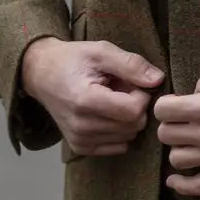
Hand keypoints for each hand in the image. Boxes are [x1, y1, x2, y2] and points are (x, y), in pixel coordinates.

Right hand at [21, 38, 164, 156]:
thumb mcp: (102, 51)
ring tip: (111, 99)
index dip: (142, 95)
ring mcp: (80, 140)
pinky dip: (119, 130)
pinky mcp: (80, 147)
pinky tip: (107, 113)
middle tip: (121, 88)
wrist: (42, 74)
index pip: (134, 111)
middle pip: (133, 125)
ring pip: (128, 137)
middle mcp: (81, 126)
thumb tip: (158, 80)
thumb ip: (131, 65)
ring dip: (127, 118)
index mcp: (85, 101)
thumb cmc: (73, 59)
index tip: (132, 82)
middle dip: (136, 106)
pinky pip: (118, 146)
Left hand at [154, 65, 199, 196]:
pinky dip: (182, 186)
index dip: (166, 105)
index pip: (163, 110)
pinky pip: (197, 187)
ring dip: (180, 150)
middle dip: (171, 126)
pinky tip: (175, 180)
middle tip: (183, 123)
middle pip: (166, 135)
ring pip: (177, 160)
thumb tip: (196, 92)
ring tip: (189, 143)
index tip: (175, 105)